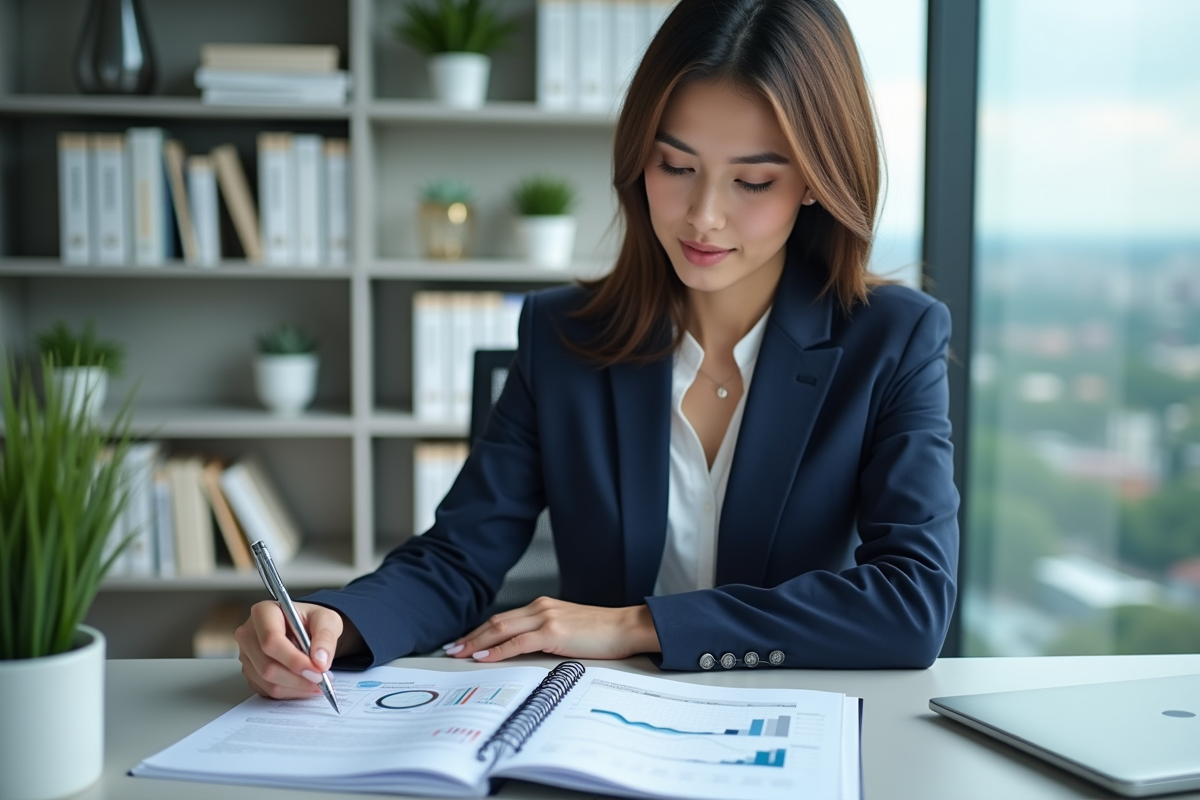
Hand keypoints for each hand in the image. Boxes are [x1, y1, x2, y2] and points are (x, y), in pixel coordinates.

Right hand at [235, 600, 361, 698]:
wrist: (305, 629)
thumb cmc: (311, 620)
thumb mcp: (327, 619)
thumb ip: (325, 637)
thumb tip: (320, 661)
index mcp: (264, 612)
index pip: (271, 640)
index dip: (293, 659)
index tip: (316, 670)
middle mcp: (249, 634)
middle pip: (266, 665)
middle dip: (297, 678)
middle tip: (322, 680)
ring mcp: (247, 655)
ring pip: (267, 681)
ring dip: (296, 687)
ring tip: (317, 682)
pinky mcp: (250, 672)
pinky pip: (267, 690)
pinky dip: (290, 691)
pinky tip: (305, 684)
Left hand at [444, 597, 660, 662]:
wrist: (626, 627)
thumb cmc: (603, 632)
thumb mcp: (569, 630)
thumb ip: (546, 634)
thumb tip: (525, 651)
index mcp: (543, 606)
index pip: (503, 619)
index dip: (480, 631)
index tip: (464, 642)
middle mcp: (541, 607)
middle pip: (496, 622)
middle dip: (471, 637)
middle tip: (451, 649)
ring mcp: (546, 618)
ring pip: (501, 629)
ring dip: (476, 643)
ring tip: (459, 654)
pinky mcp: (553, 631)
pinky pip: (517, 642)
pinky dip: (497, 650)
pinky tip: (483, 657)